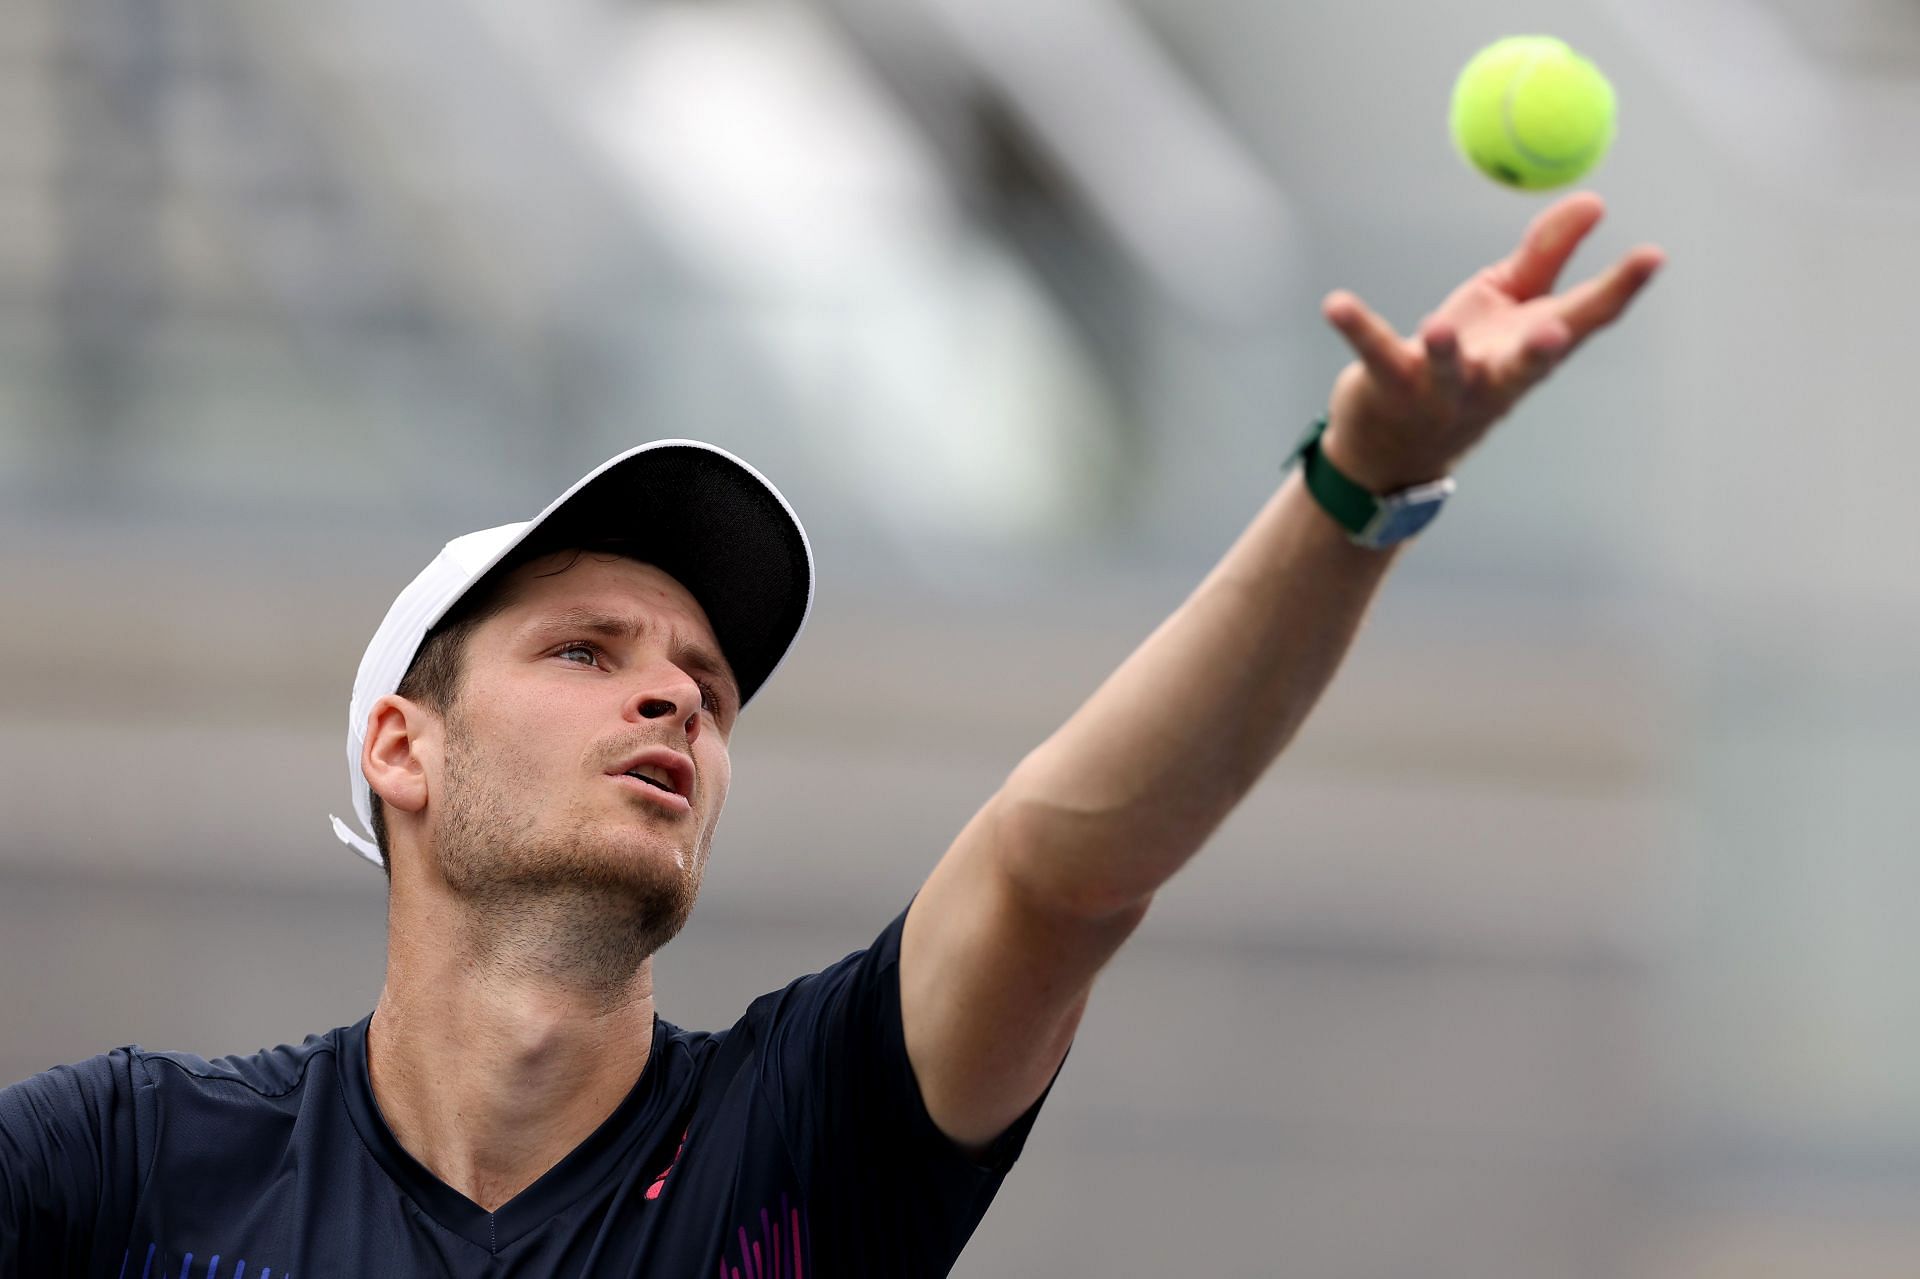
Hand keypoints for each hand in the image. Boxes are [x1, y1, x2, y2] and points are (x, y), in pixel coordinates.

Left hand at [1318, 192, 1664, 493]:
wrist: (1394, 445)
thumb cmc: (1466, 361)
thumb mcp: (1507, 304)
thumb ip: (1546, 255)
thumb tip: (1594, 200)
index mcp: (1529, 350)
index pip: (1585, 318)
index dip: (1621, 287)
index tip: (1653, 254)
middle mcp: (1494, 377)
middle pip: (1525, 365)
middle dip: (1541, 351)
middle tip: (1556, 333)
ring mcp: (1441, 388)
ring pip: (1448, 373)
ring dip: (1445, 355)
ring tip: (1438, 330)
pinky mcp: (1388, 384)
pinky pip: (1375, 352)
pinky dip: (1357, 326)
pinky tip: (1336, 305)